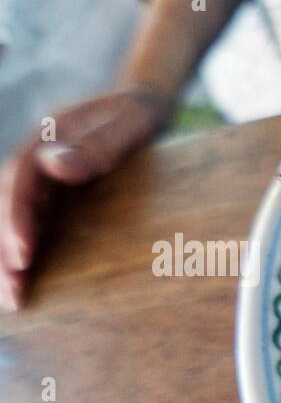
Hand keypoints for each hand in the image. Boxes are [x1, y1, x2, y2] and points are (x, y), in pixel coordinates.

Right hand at [0, 89, 170, 310]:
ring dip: (7, 254)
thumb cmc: (141, 113)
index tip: (24, 254)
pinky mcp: (54, 191)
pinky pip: (32, 220)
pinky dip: (23, 247)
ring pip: (15, 215)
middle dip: (5, 248)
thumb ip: (99, 144)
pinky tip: (24, 279)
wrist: (144, 104)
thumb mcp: (131, 122)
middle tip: (14, 291)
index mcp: (49, 134)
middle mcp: (38, 155)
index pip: (21, 180)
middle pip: (9, 202)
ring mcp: (44, 174)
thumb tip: (56, 167)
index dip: (17, 218)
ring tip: (13, 299)